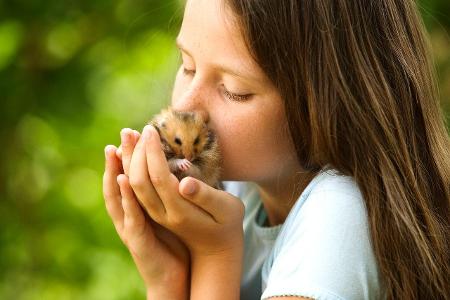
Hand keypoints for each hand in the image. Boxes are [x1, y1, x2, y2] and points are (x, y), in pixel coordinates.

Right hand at [103, 129, 189, 298]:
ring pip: (118, 197)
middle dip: (121, 157)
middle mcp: (130, 215)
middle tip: (123, 132)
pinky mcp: (136, 241)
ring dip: (116, 171)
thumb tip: (179, 169)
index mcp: (140, 207)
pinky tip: (124, 179)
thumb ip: (170, 193)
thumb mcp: (171, 212)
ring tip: (114, 149)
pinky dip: (125, 198)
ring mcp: (130, 228)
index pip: (130, 176)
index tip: (132, 133)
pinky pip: (130, 217)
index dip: (129, 156)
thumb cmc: (175, 242)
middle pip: (120, 181)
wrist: (176, 276)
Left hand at [129, 125, 244, 257]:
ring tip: (130, 137)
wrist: (216, 253)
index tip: (151, 129)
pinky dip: (130, 170)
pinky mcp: (154, 213)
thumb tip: (185, 183)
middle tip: (139, 128)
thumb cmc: (228, 225)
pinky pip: (135, 190)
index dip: (152, 152)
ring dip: (128, 160)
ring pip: (132, 186)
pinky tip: (131, 155)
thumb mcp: (226, 210)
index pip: (158, 176)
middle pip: (139, 180)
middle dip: (136, 152)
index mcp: (180, 211)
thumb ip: (206, 196)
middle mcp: (162, 214)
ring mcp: (156, 215)